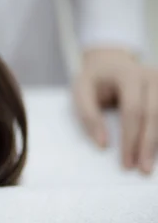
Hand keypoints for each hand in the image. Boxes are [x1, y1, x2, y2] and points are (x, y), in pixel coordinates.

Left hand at [73, 47, 156, 173]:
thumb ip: (88, 115)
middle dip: (147, 145)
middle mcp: (151, 76)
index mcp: (128, 74)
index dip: (130, 138)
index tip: (126, 162)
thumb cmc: (94, 79)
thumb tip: (102, 144)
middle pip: (154, 115)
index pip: (133, 110)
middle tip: (142, 169)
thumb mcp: (81, 91)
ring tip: (149, 165)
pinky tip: (157, 152)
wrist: (110, 62)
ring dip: (157, 143)